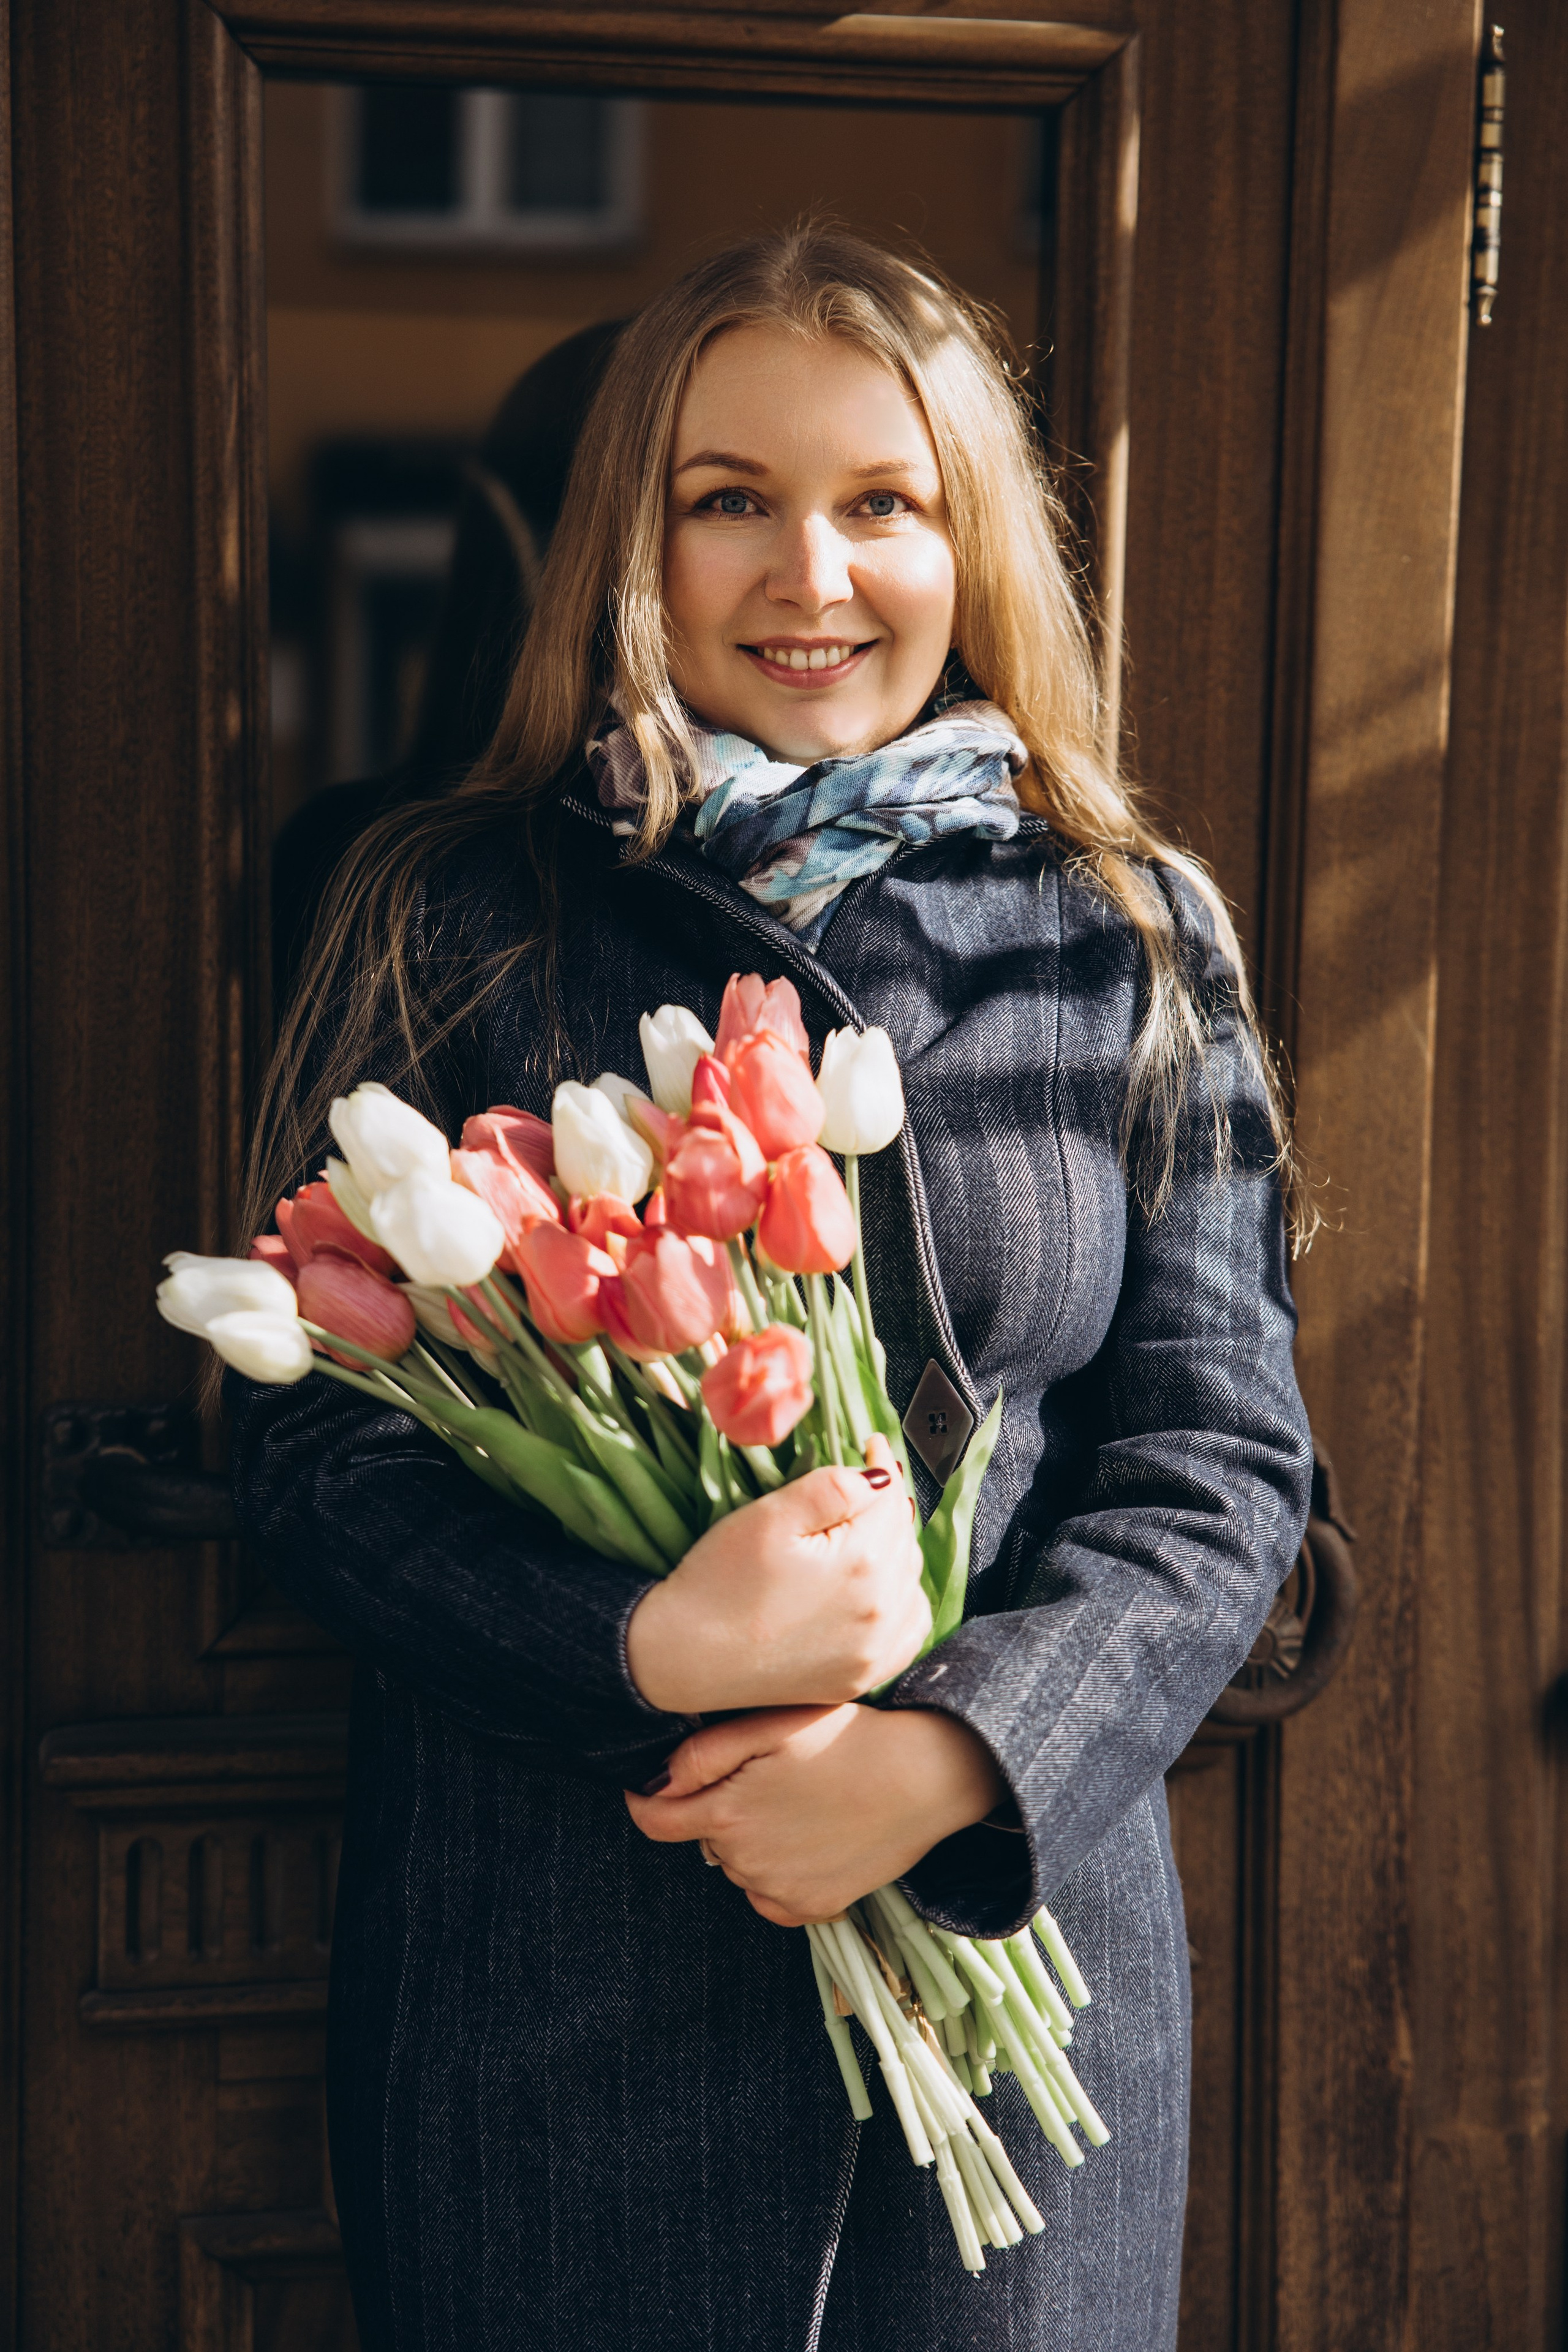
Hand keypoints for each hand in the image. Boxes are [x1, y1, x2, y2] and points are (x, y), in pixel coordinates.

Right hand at [625, 1434, 928, 1713]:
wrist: (683, 1658)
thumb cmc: (717, 1583)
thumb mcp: (769, 1517)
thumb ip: (832, 1488)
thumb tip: (880, 1476)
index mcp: (863, 1564)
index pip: (891, 1500)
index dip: (881, 1465)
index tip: (870, 1445)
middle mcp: (881, 1611)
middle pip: (904, 1539)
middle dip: (888, 1507)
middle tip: (865, 1485)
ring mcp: (874, 1652)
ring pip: (910, 1581)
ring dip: (897, 1551)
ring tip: (868, 1530)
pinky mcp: (861, 1676)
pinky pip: (908, 1631)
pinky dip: (902, 1602)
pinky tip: (881, 1588)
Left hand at [625, 1703, 1005, 1926]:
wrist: (925, 1777)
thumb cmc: (848, 1739)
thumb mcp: (771, 1724)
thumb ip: (702, 1755)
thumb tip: (653, 1786)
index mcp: (728, 1815)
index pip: (656, 1823)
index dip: (645, 1803)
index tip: (647, 1790)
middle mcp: (747, 1864)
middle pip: (705, 1839)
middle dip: (718, 1810)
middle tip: (765, 1775)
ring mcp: (781, 1892)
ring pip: (738, 1866)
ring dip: (751, 1840)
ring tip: (799, 1802)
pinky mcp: (815, 1908)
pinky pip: (771, 1897)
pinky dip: (777, 1875)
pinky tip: (810, 1839)